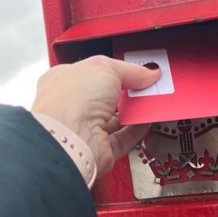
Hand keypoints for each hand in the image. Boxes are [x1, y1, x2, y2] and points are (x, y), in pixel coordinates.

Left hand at [31, 56, 160, 177]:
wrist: (68, 141)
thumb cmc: (69, 102)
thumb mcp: (104, 68)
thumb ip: (130, 69)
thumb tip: (148, 72)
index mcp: (65, 80)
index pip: (95, 72)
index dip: (117, 69)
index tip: (138, 68)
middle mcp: (74, 107)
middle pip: (109, 96)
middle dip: (130, 91)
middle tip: (149, 85)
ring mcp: (86, 129)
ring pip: (118, 118)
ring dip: (136, 110)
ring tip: (152, 101)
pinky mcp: (101, 149)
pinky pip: (124, 137)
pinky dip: (138, 129)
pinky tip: (148, 119)